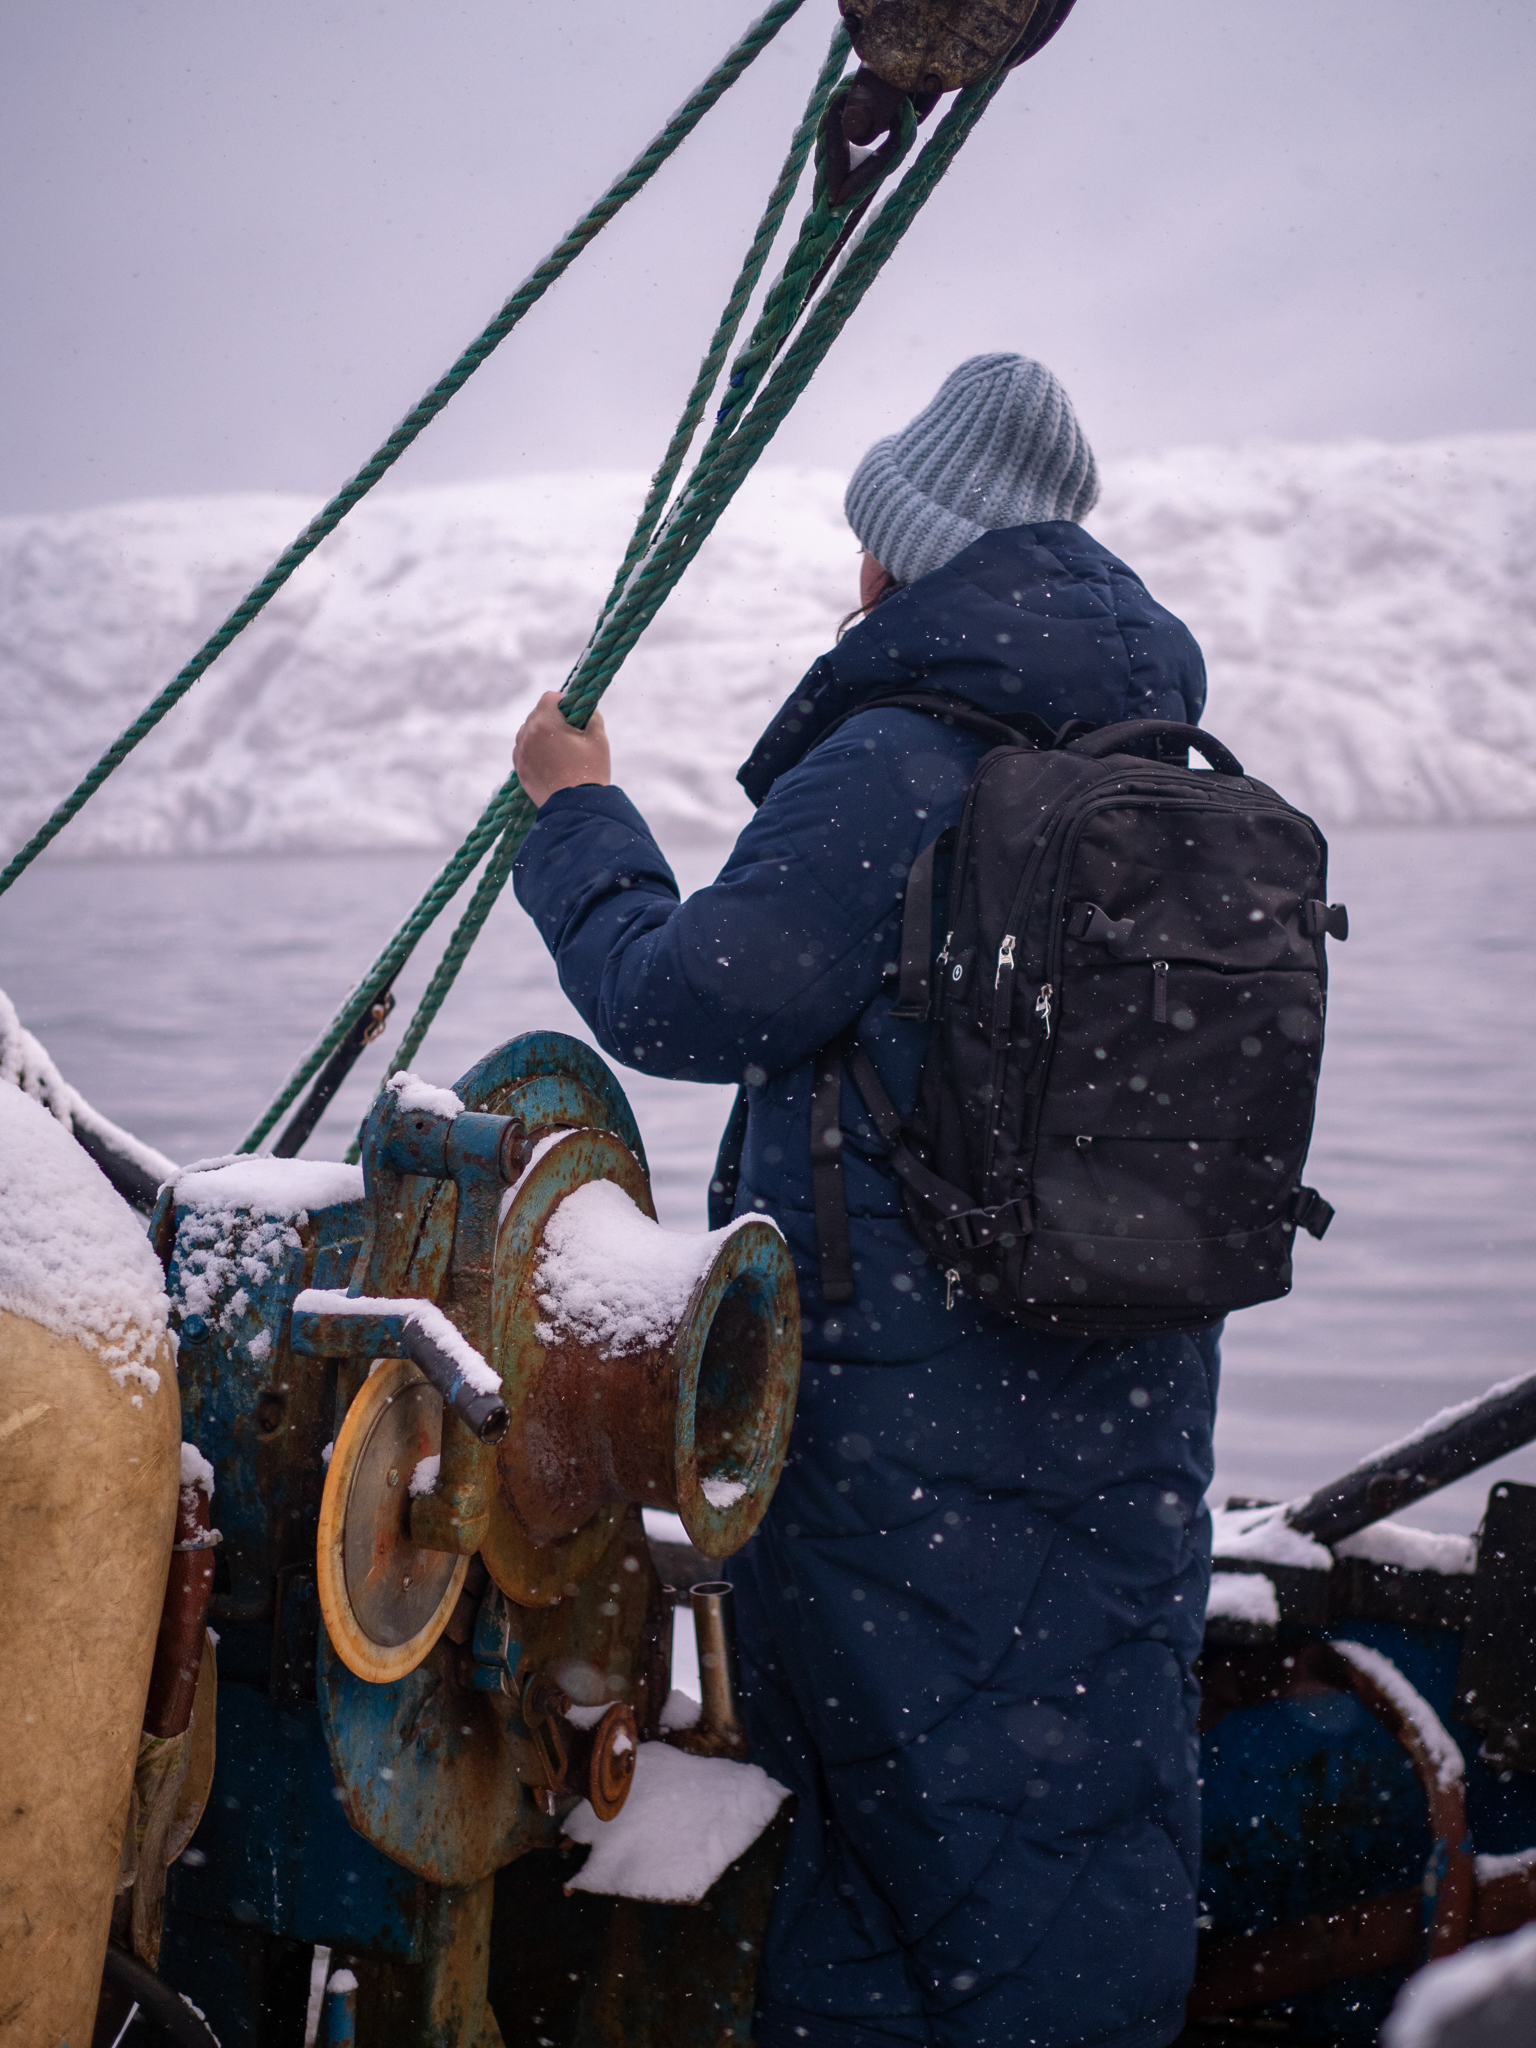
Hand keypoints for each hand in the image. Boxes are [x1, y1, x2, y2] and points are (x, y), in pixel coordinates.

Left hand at [513, 692, 610, 807]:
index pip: (550, 697)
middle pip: (537, 714)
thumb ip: (591, 715)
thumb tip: (585, 708)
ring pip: (528, 732)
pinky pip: (523, 750)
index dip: (564, 701)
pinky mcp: (519, 769)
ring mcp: (521, 753)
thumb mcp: (598, 738)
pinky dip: (534, 750)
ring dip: (541, 734)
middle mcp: (527, 734)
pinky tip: (550, 760)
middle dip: (552, 718)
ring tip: (559, 749)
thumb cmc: (590, 771)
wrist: (577, 808)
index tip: (574, 713)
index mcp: (545, 722)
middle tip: (570, 733)